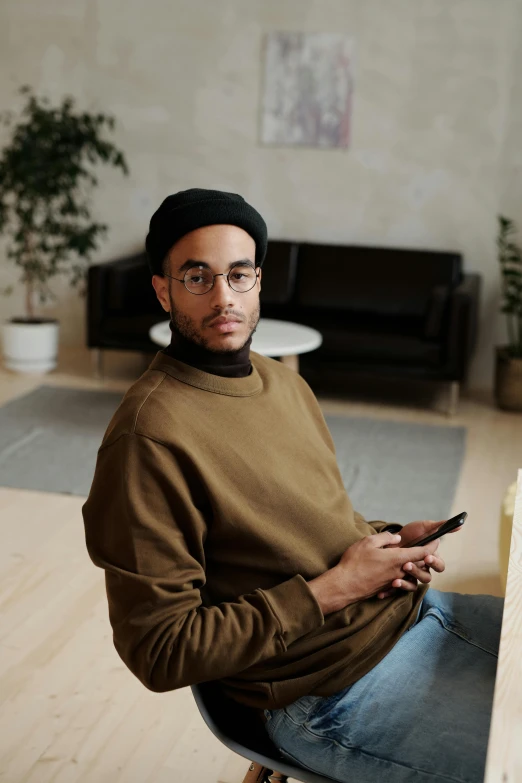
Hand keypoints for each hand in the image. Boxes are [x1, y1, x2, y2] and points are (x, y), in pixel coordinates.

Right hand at [307, 531, 439, 614]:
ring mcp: (394, 581)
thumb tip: (397, 538)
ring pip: (411, 574)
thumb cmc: (355, 562)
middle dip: (425, 556)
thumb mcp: (368, 542)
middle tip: (425, 547)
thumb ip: (385, 538)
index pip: (422, 553)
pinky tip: (392, 570)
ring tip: (407, 558)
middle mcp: (400, 572)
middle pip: (420, 565)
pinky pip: (400, 581)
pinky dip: (401, 575)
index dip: (432, 546)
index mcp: (398, 559)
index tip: (436, 539)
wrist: (345, 585)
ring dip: (413, 566)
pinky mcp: (387, 587)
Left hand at [376, 519, 454, 598]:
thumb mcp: (425, 527)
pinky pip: (399, 589)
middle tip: (407, 565)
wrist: (392, 538)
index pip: (440, 566)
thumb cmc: (412, 533)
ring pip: (414, 584)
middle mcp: (423, 569)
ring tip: (396, 579)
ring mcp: (411, 576)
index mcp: (431, 558)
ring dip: (406, 582)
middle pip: (426, 577)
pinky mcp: (399, 580)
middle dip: (417, 572)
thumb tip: (459, 524)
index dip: (435, 563)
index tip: (427, 557)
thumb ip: (440, 527)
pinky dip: (394, 590)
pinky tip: (387, 588)